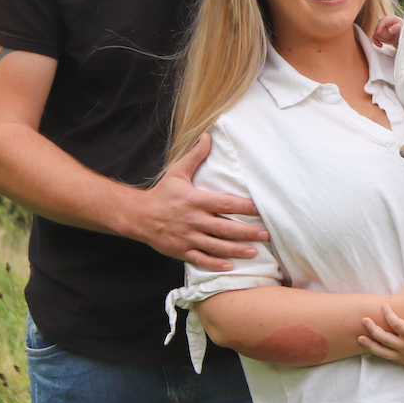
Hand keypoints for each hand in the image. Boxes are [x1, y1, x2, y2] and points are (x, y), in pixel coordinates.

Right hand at [123, 133, 267, 271]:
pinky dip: (215, 264)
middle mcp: (193, 220)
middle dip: (246, 232)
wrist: (138, 216)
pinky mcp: (181, 251)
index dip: (243, 207)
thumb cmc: (162, 193)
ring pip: (216, 246)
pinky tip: (230, 266)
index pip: (224, 204)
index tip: (259, 209)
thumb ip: (195, 156)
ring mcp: (187, 237)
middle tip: (265, 234)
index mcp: (195, 200)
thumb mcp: (177, 172)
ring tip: (254, 252)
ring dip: (236, 250)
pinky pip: (200, 260)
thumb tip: (208, 136)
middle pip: (224, 228)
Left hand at [359, 300, 403, 375]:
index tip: (384, 305)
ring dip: (370, 344)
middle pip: (383, 337)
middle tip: (363, 319)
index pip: (396, 324)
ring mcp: (403, 356)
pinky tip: (372, 347)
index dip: (388, 314)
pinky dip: (378, 352)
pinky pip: (387, 357)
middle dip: (372, 328)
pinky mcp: (403, 362)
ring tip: (359, 338)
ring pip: (382, 351)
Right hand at [372, 15, 403, 46]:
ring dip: (384, 39)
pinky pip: (374, 38)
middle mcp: (384, 23)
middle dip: (386, 35)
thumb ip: (396, 28)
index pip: (382, 21)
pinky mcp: (380, 35)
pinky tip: (381, 45)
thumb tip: (389, 30)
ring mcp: (381, 29)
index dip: (379, 26)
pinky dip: (377, 42)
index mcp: (390, 19)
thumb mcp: (402, 28)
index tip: (378, 32)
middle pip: (379, 30)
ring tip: (392, 38)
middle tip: (394, 36)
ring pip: (376, 35)